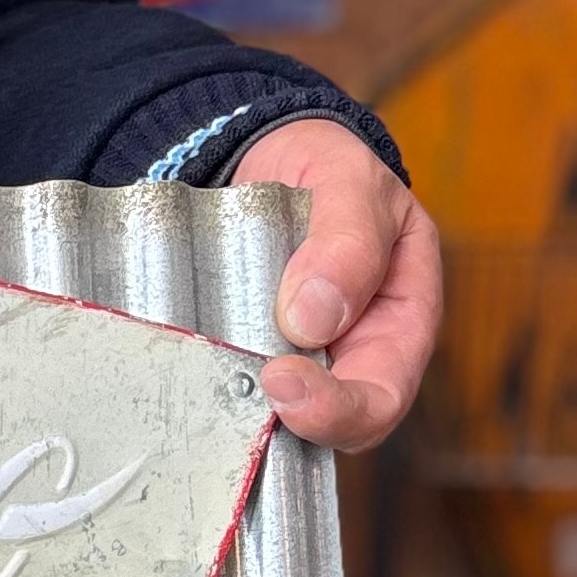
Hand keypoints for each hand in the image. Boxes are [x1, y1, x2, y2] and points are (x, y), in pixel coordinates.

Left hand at [230, 119, 441, 452]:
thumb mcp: (352, 180)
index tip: (284, 380)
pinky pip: (224, 382)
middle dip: (289, 414)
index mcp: (399, 320)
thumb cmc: (328, 169)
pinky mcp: (241, 351)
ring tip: (206, 370)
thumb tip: (316, 318)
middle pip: (326, 423)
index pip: (382, 396)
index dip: (339, 408)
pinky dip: (202, 376)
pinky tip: (177, 362)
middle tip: (249, 382)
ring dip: (239, 401)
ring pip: (270, 410)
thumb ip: (348, 241)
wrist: (268, 153)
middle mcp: (349, 352)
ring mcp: (293, 358)